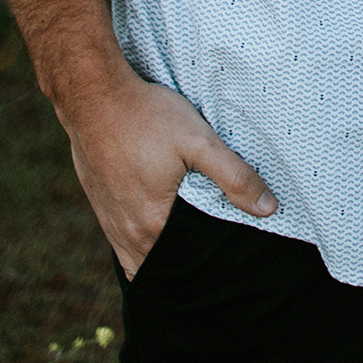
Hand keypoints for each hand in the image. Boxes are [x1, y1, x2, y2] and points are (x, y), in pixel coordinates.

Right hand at [62, 64, 277, 276]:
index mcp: (152, 225)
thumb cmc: (146, 116)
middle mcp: (127, 234)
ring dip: (160, 255)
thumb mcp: (198, 140)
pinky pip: (121, 239)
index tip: (226, 260)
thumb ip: (234, 176)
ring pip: (137, 256)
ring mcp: (109, 221)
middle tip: (210, 256)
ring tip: (186, 245)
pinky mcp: (99, 205)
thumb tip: (269, 208)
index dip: (206, 264)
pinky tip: (156, 225)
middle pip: (161, 264)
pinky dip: (139, 241)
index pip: (185, 264)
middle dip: (184, 264)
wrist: (93, 97)